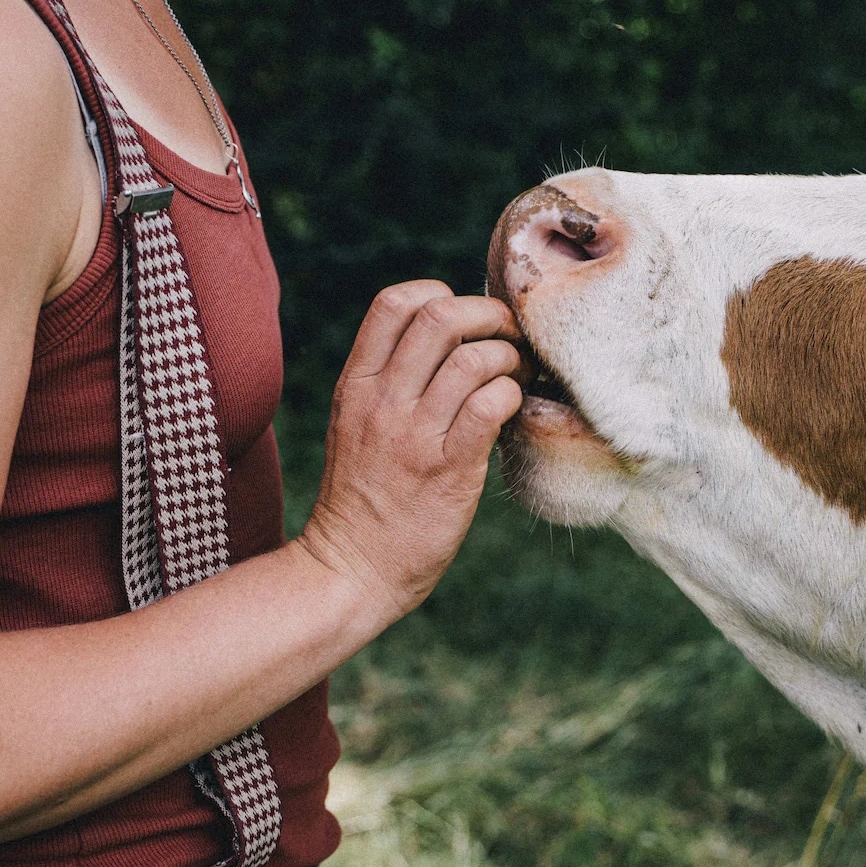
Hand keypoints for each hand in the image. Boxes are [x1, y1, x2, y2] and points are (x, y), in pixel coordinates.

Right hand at [297, 281, 526, 623]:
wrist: (349, 571)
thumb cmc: (363, 501)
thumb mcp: (357, 427)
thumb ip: (391, 383)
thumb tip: (450, 343)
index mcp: (357, 385)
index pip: (394, 302)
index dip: (440, 295)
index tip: (466, 324)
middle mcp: (382, 401)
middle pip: (440, 315)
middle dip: (489, 315)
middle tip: (508, 339)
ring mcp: (414, 434)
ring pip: (474, 357)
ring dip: (509, 358)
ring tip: (516, 378)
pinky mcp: (448, 469)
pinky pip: (489, 406)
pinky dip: (511, 396)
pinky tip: (510, 412)